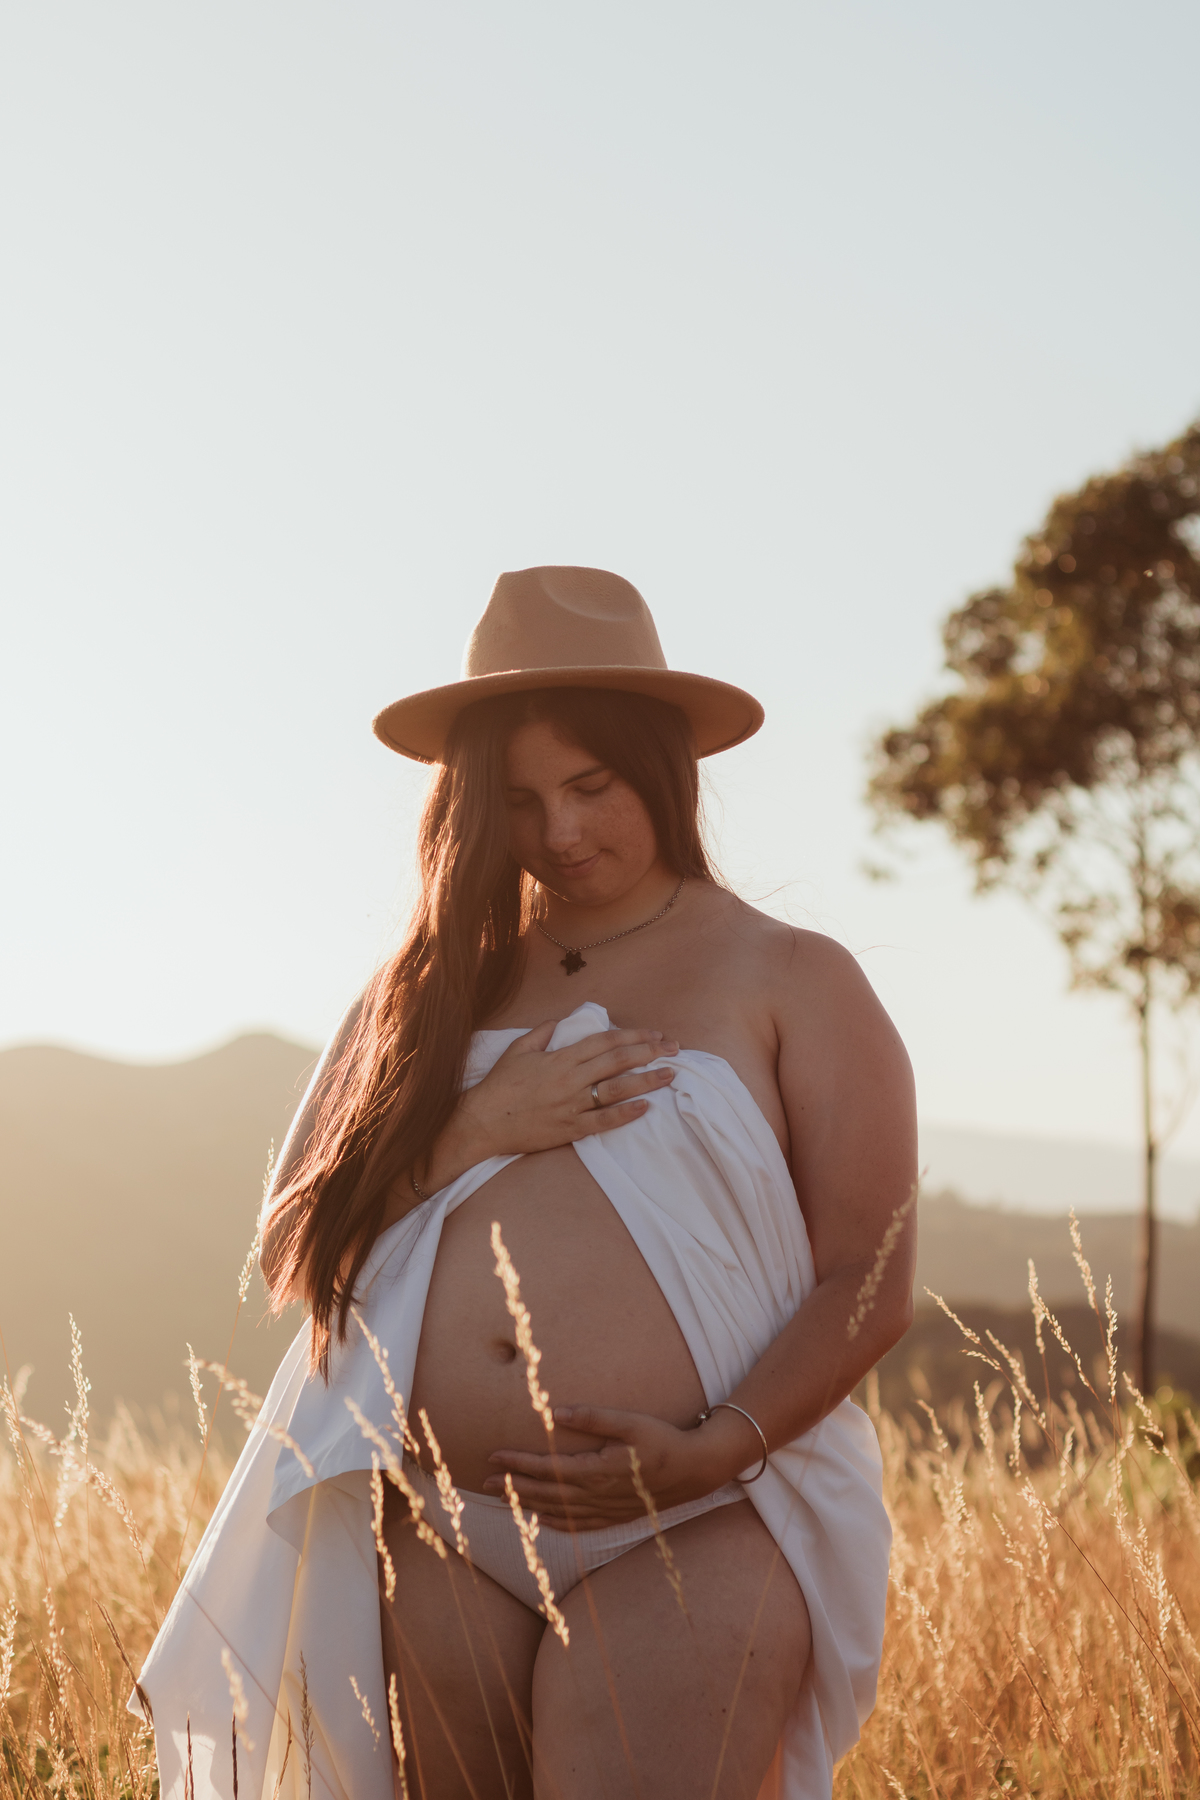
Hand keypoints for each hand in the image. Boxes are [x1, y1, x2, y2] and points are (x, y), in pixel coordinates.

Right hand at [426, 1023, 677, 1186]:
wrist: (483, 1122)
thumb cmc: (499, 1085)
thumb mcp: (518, 1049)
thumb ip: (542, 1032)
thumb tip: (560, 1021)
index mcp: (561, 1057)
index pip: (605, 1041)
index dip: (633, 1035)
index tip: (655, 1033)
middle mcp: (571, 1079)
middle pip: (617, 1061)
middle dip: (649, 1052)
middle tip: (674, 1049)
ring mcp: (572, 1105)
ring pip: (616, 1090)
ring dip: (646, 1081)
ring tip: (669, 1074)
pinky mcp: (570, 1129)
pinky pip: (603, 1121)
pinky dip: (625, 1114)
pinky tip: (645, 1107)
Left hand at [481, 1402, 755, 1528]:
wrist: (696, 1470)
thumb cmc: (663, 1439)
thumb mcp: (630, 1421)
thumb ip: (592, 1417)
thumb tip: (553, 1413)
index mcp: (597, 1470)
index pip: (547, 1468)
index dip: (518, 1463)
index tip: (493, 1456)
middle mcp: (597, 1495)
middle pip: (546, 1493)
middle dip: (513, 1486)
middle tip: (484, 1481)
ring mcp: (606, 1510)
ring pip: (558, 1511)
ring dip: (528, 1504)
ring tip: (503, 1497)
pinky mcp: (616, 1517)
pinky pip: (578, 1525)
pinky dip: (555, 1523)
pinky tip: (541, 1520)